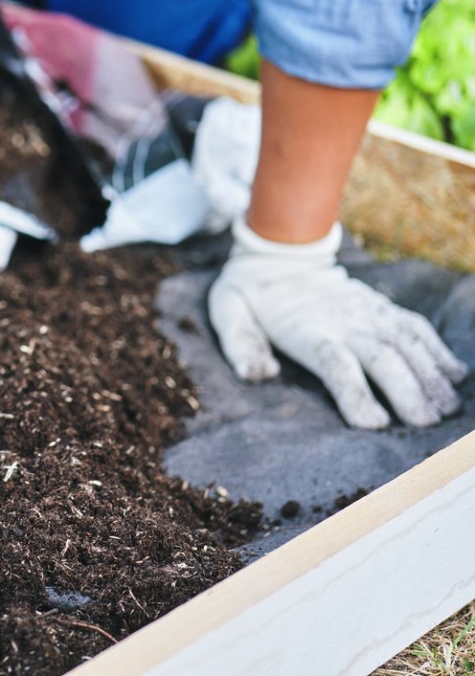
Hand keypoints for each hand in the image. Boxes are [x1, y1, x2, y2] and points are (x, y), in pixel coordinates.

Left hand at [208, 217, 467, 428]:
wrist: (276, 253)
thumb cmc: (248, 296)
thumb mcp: (226, 311)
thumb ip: (238, 343)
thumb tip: (258, 374)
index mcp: (305, 330)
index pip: (336, 364)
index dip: (356, 394)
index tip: (374, 424)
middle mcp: (342, 320)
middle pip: (382, 356)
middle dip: (407, 391)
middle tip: (425, 424)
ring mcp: (366, 311)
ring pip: (407, 342)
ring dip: (430, 376)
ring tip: (447, 408)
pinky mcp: (380, 306)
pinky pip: (415, 326)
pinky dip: (437, 349)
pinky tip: (454, 375)